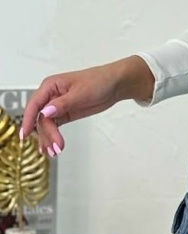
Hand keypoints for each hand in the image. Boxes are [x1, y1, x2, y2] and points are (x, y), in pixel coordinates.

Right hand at [20, 57, 153, 155]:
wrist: (115, 84)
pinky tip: (52, 147)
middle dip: (46, 134)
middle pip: (41, 118)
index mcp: (50, 86)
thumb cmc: (99, 81)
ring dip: (48, 138)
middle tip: (55, 148)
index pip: (35, 104)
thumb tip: (45, 112)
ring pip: (46, 124)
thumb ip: (62, 104)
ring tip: (54, 152)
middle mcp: (51, 96)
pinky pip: (54, 126)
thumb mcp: (81, 93)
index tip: (25, 135)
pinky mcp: (65, 113)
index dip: (28, 120)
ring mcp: (57, 106)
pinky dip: (53, 136)